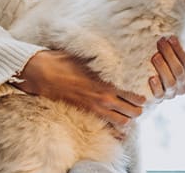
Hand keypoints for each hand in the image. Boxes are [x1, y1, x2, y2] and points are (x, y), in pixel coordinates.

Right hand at [14, 50, 144, 130]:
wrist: (41, 72)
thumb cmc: (65, 61)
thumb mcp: (91, 58)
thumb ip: (107, 62)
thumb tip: (122, 56)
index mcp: (107, 84)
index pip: (135, 97)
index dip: (142, 98)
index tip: (143, 94)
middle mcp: (103, 99)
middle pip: (133, 113)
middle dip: (138, 110)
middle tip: (138, 105)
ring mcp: (94, 109)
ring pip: (122, 123)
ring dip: (128, 119)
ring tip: (128, 112)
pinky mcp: (84, 114)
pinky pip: (105, 126)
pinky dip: (114, 127)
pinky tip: (116, 122)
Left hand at [148, 36, 184, 101]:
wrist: (147, 84)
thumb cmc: (165, 66)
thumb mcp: (175, 58)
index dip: (180, 50)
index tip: (171, 38)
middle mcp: (182, 88)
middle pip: (179, 71)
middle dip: (170, 55)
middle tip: (161, 43)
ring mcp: (170, 94)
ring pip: (170, 82)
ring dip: (163, 68)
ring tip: (155, 56)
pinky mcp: (158, 100)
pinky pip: (159, 94)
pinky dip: (156, 86)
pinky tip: (151, 78)